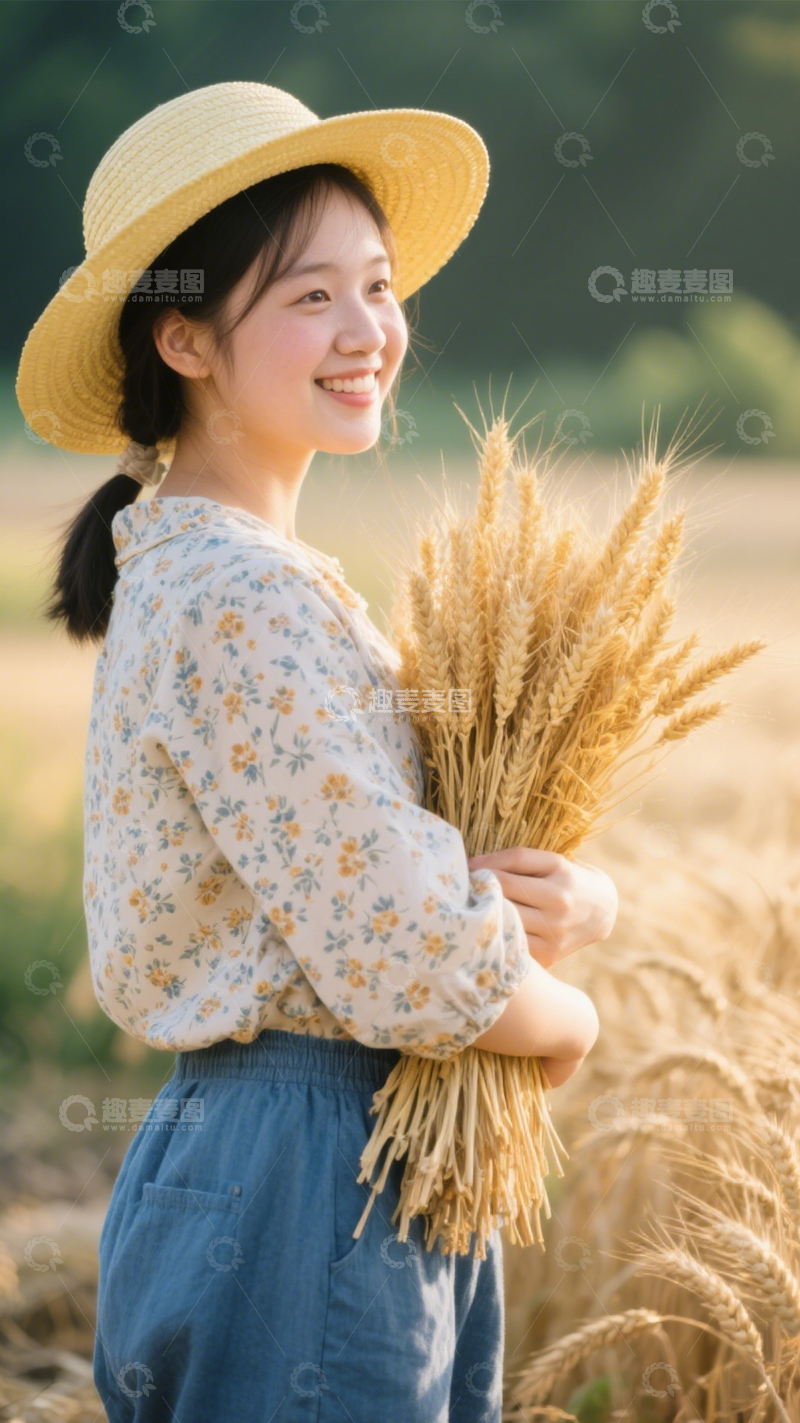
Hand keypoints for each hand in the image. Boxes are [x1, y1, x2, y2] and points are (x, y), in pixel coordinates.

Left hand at [467, 846, 617, 969]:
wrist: (604, 911)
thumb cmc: (569, 880)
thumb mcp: (553, 861)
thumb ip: (518, 859)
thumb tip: (475, 864)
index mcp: (560, 873)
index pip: (511, 865)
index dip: (483, 865)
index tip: (466, 867)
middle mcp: (559, 903)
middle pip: (505, 893)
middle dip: (480, 888)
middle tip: (464, 887)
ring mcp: (555, 932)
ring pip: (505, 920)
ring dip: (484, 913)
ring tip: (472, 908)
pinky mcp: (549, 955)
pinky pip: (512, 945)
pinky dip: (498, 936)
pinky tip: (487, 930)